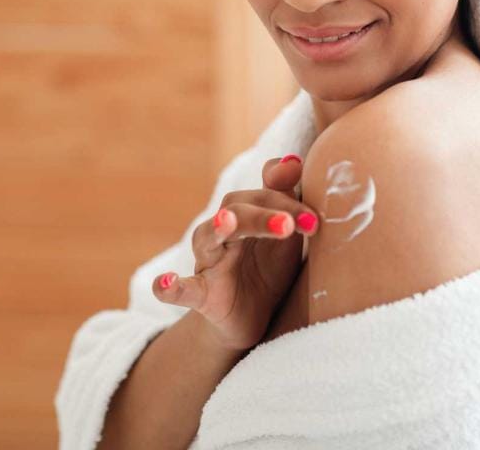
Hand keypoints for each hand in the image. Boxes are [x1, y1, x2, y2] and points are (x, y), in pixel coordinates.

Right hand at [152, 154, 318, 351]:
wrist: (252, 319)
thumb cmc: (268, 268)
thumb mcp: (285, 233)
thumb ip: (287, 196)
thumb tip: (292, 160)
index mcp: (246, 215)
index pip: (263, 195)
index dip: (287, 204)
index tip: (315, 222)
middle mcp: (223, 233)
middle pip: (236, 210)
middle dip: (263, 216)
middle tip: (289, 227)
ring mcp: (209, 263)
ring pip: (208, 237)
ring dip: (219, 227)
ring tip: (226, 220)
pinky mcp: (201, 295)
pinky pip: (182, 290)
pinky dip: (170, 286)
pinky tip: (165, 283)